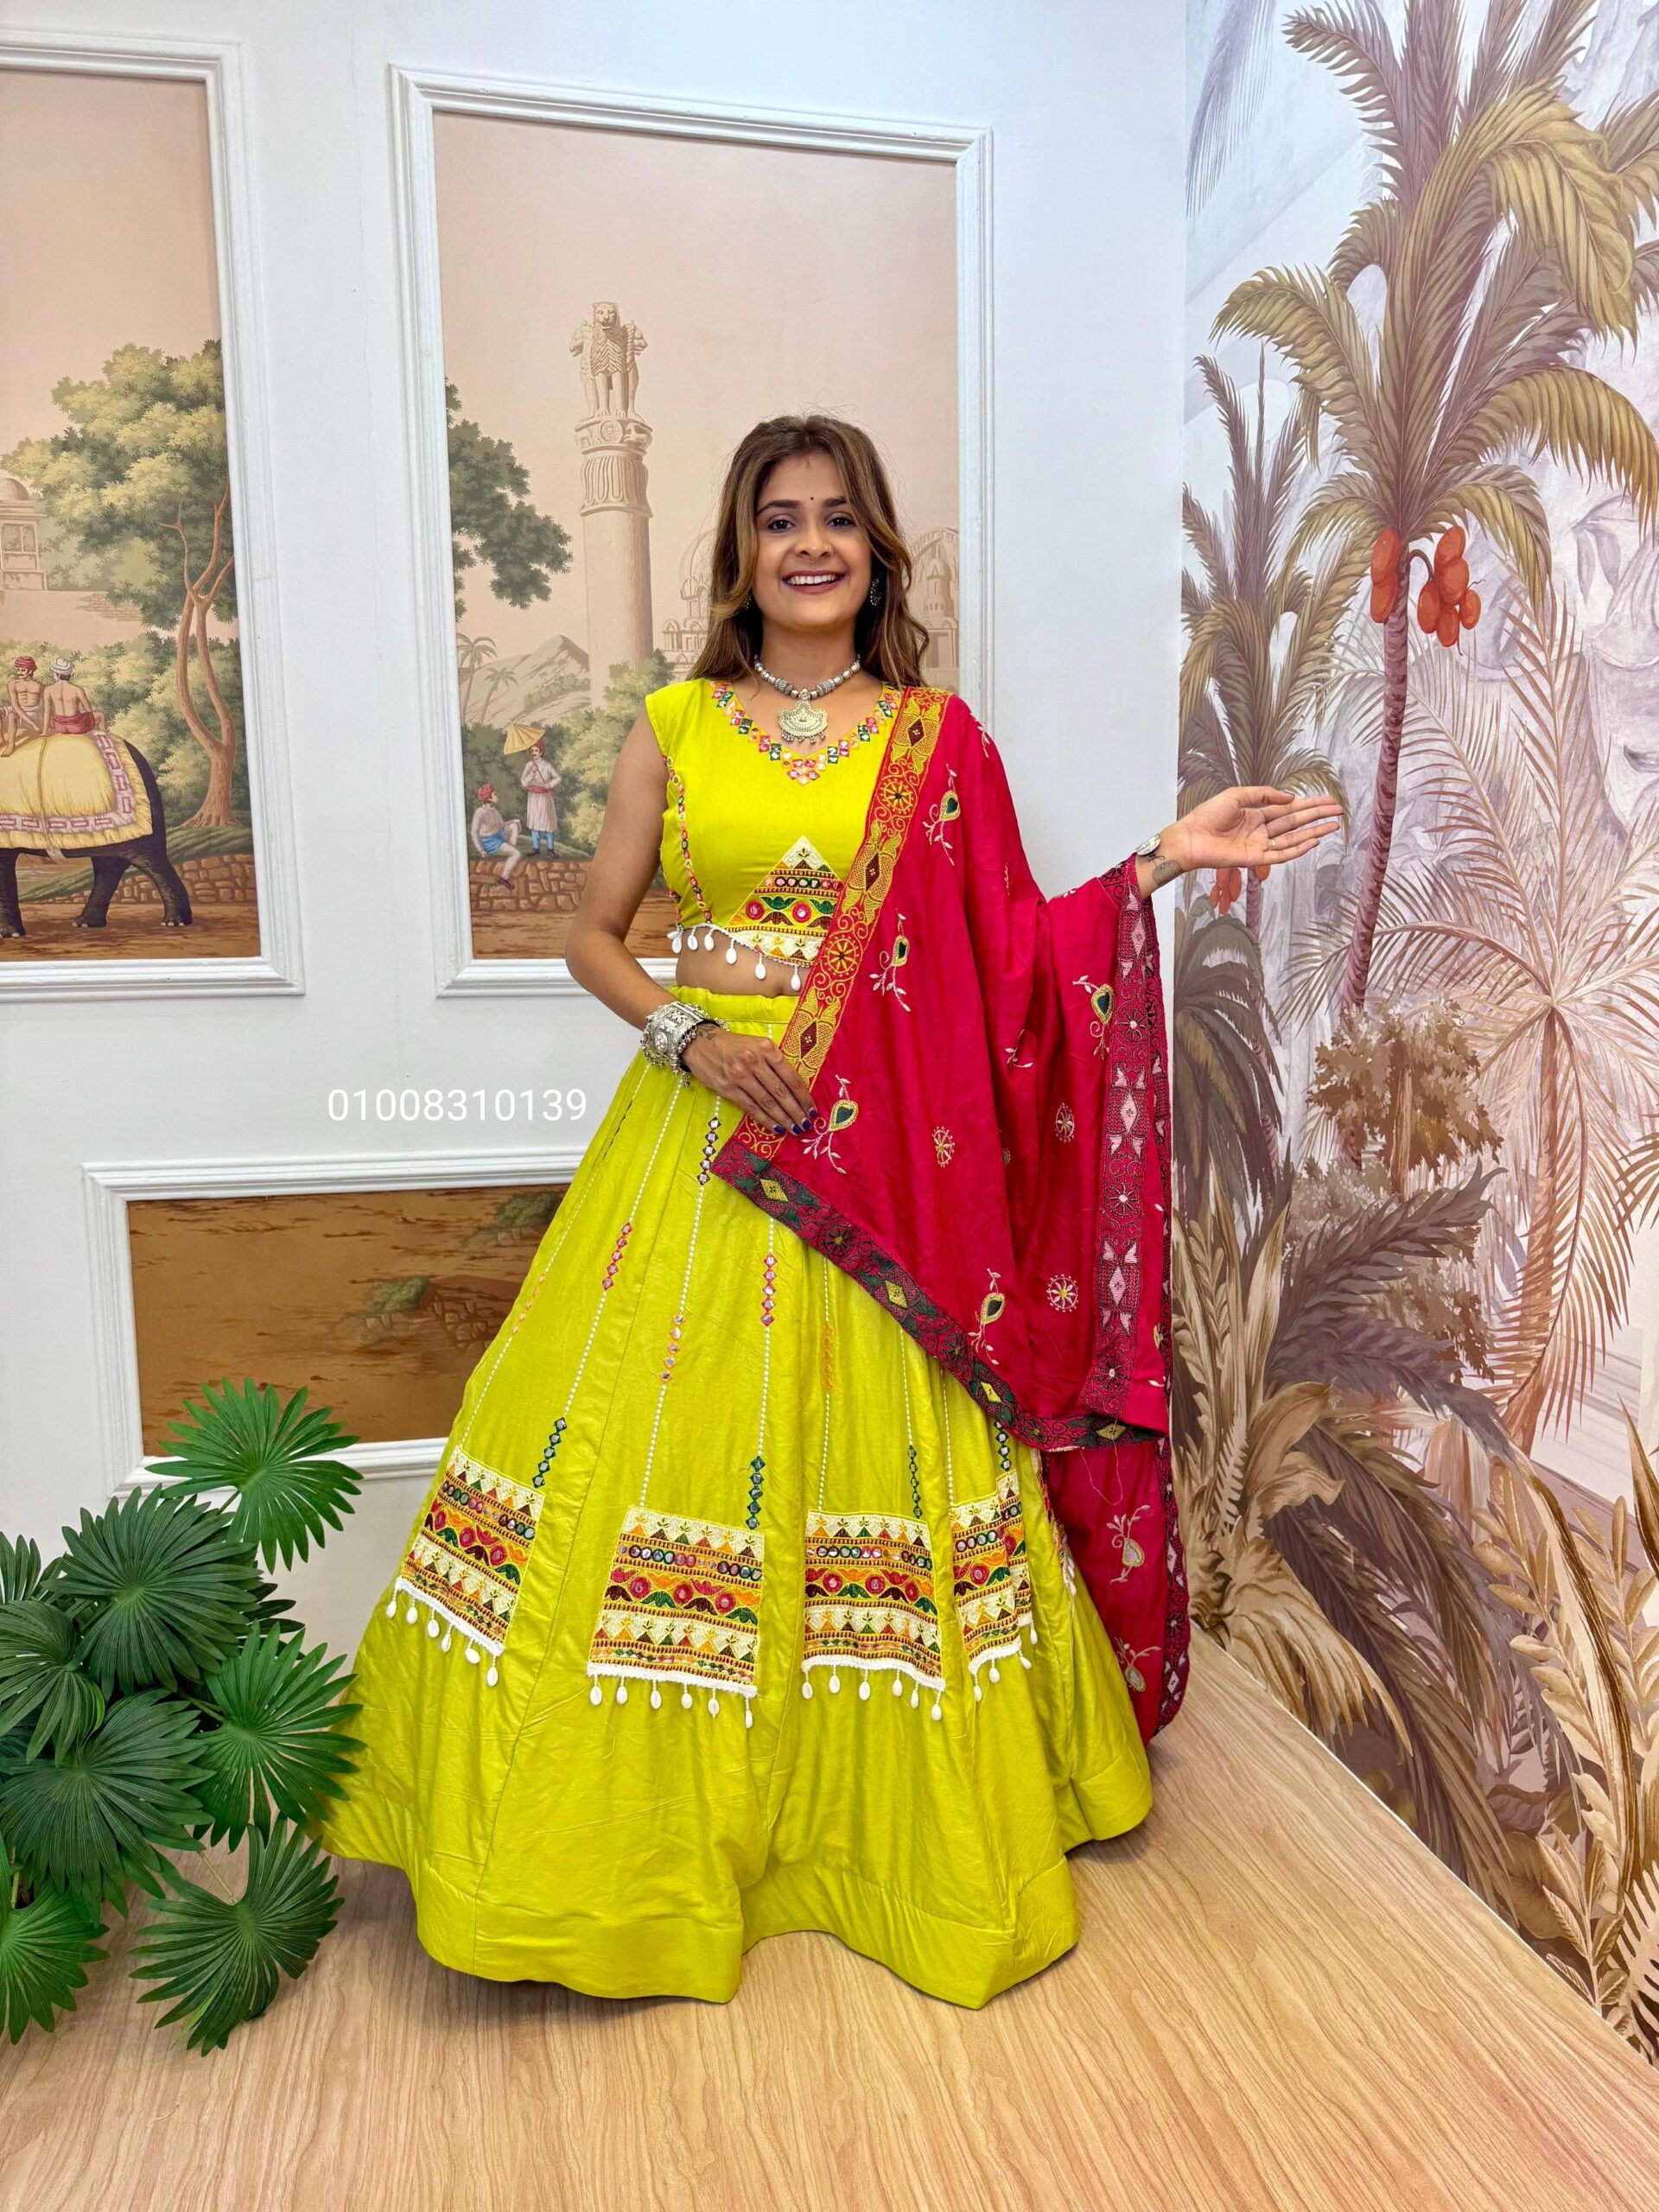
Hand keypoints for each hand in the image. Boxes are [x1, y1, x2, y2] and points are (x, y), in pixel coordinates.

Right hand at [681, 1024, 817, 1134]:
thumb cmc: (734, 1045)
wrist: (700, 1043)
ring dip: (783, 1118)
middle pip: (781, 1091)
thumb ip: (775, 1061)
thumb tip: (795, 1088)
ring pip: (768, 1102)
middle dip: (796, 1111)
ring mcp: (740, 1076)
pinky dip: (765, 1119)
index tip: (813, 1109)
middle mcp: (754, 1061)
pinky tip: (775, 1128)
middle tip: (806, 1124)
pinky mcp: (728, 1088)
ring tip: (794, 1129)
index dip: (803, 1096)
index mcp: (766, 1048)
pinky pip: (751, 1107)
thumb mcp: (758, 1044)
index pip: (791, 1076)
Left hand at [1163, 785, 1343, 879]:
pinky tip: (1312, 841)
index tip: (1327, 801)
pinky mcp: (1254, 858)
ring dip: (1313, 833)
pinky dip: (1297, 849)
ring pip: (1292, 839)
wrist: (1189, 837)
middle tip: (1338, 811)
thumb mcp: (1237, 796)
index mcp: (1256, 815)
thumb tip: (1290, 798)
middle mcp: (1261, 831)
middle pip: (1295, 822)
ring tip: (1332, 826)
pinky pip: (1280, 855)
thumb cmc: (1207, 815)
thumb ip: (1264, 795)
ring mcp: (1259, 845)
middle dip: (1317, 817)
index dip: (1308, 805)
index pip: (1288, 809)